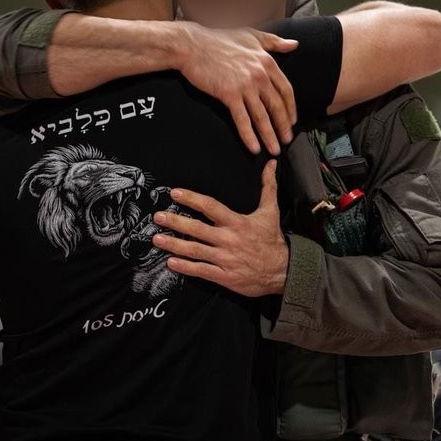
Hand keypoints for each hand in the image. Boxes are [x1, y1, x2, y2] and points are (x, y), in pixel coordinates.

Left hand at [151, 161, 287, 296]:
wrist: (284, 270)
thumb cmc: (272, 240)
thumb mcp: (271, 211)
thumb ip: (268, 186)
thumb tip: (271, 164)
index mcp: (237, 222)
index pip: (210, 207)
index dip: (192, 199)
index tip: (175, 193)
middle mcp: (228, 239)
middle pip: (196, 229)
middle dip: (175, 222)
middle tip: (157, 217)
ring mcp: (225, 259)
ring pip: (195, 250)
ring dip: (174, 245)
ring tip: (157, 239)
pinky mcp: (225, 276)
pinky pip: (201, 270)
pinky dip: (185, 267)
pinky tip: (170, 263)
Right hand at [175, 25, 298, 154]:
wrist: (192, 45)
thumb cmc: (219, 40)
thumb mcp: (251, 35)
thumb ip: (274, 42)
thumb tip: (294, 44)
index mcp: (266, 62)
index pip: (286, 90)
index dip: (291, 108)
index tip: (292, 120)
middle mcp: (259, 75)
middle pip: (277, 106)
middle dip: (283, 126)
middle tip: (286, 140)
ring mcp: (245, 86)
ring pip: (262, 116)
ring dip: (269, 136)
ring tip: (274, 149)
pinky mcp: (229, 94)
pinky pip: (243, 120)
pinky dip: (249, 136)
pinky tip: (254, 147)